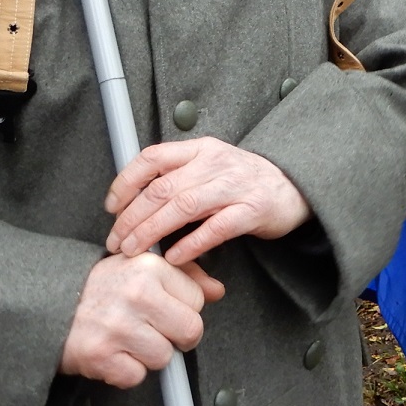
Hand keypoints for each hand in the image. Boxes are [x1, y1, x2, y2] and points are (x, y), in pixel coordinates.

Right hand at [59, 253, 223, 387]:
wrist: (47, 304)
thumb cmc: (102, 287)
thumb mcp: (143, 266)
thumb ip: (185, 275)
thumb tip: (217, 290)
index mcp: (150, 268)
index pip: (198, 300)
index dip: (184, 308)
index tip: (164, 308)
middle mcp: (136, 294)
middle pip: (191, 331)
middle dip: (176, 337)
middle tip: (154, 330)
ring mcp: (118, 326)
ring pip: (164, 358)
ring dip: (148, 355)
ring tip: (129, 338)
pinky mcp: (100, 356)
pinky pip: (136, 377)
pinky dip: (125, 371)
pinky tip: (114, 353)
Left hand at [105, 137, 311, 264]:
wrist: (294, 186)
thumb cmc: (243, 180)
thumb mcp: (210, 166)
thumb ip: (177, 177)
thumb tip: (131, 202)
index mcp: (201, 149)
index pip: (153, 157)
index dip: (126, 181)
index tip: (111, 207)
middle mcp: (216, 163)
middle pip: (163, 187)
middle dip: (132, 217)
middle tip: (116, 241)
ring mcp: (235, 186)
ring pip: (183, 206)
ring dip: (152, 231)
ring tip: (134, 251)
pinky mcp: (252, 210)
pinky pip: (215, 228)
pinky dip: (190, 244)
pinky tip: (173, 257)